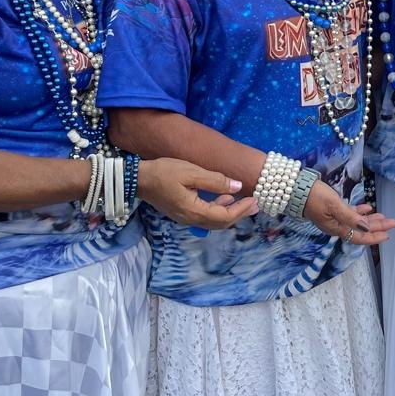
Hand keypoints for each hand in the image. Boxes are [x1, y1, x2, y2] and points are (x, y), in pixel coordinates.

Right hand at [137, 157, 257, 228]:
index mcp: (194, 211)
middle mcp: (190, 219)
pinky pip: (205, 217)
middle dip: (240, 214)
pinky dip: (218, 211)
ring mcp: (185, 218)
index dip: (241, 210)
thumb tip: (237, 186)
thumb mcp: (191, 172)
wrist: (139, 179)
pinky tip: (223, 199)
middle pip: (220, 223)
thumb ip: (215, 181)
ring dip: (230, 213)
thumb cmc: (164, 172)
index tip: (254, 200)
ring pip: (213, 222)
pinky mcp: (182, 214)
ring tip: (243, 202)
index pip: (224, 216)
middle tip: (255, 205)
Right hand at [303, 180, 394, 244]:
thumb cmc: (314, 197)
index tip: (388, 234)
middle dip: (377, 226)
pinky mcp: (333, 210)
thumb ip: (350, 216)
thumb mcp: (334, 205)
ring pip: (357, 222)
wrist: (296, 189)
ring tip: (383, 217)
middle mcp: (337, 226)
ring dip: (370, 220)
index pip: (360, 237)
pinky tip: (367, 208)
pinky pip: (350, 214)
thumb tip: (365, 227)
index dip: (375, 236)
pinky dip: (359, 212)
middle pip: (361, 230)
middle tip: (392, 222)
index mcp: (337, 228)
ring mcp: (335, 218)